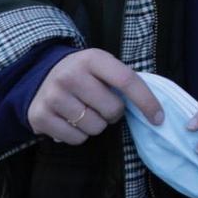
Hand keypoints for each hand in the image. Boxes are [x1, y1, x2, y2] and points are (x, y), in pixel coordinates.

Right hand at [28, 48, 162, 145]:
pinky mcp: (39, 117)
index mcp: (92, 59)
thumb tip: (152, 110)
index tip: (158, 118)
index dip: (146, 101)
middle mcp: (69, 76)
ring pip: (95, 127)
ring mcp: (52, 97)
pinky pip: (76, 139)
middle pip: (112, 109)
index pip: (127, 80)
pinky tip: (71, 120)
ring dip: (97, 124)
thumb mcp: (103, 66)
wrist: (42, 75)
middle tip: (104, 105)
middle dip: (115, 113)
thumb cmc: (84, 73)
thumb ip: (124, 80)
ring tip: (86, 111)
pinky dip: (80, 135)